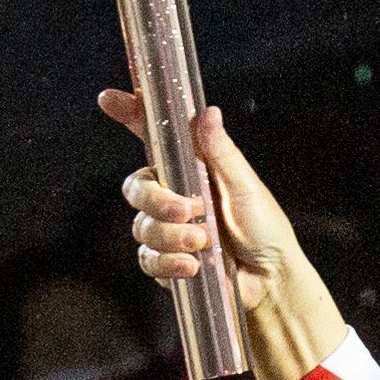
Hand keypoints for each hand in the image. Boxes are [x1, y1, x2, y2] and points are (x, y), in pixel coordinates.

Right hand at [105, 95, 344, 379]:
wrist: (270, 280)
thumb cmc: (264, 229)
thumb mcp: (245, 187)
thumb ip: (221, 153)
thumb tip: (208, 112)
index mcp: (192, 169)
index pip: (154, 137)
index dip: (129, 115)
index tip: (110, 99)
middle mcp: (174, 196)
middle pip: (136, 187)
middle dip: (157, 200)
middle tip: (188, 211)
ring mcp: (167, 230)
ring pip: (141, 226)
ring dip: (172, 235)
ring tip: (204, 241)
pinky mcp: (165, 262)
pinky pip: (147, 258)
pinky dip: (169, 262)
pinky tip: (193, 266)